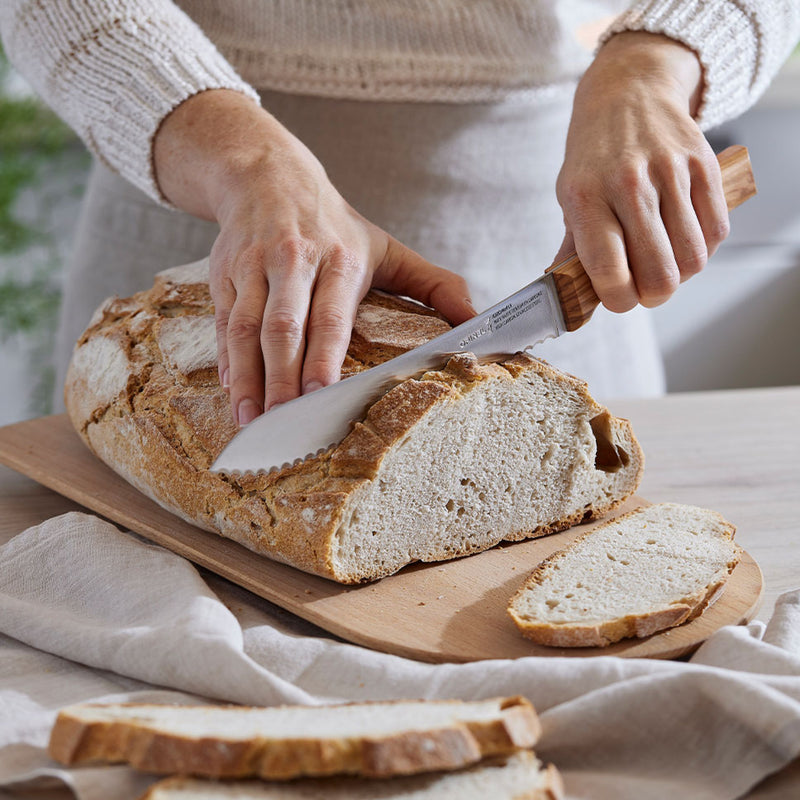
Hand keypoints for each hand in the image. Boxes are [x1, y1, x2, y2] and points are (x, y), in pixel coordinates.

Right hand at [153, 90, 473, 424]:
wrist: (268, 176)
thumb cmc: (334, 225)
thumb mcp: (388, 247)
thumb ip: (434, 285)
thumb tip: (476, 320)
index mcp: (339, 260)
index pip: (330, 317)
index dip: (321, 358)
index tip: (319, 397)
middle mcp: (293, 262)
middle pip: (282, 328)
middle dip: (281, 380)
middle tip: (283, 425)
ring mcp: (253, 268)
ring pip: (245, 329)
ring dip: (247, 378)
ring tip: (251, 421)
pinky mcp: (224, 275)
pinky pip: (222, 323)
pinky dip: (226, 361)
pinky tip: (233, 392)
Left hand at [553, 31, 729, 311]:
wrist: (627, 93)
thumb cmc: (594, 157)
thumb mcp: (570, 199)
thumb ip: (573, 251)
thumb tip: (570, 302)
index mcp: (586, 198)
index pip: (610, 270)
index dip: (619, 300)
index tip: (620, 299)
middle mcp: (628, 184)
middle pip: (659, 273)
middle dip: (652, 295)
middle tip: (645, 290)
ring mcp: (670, 172)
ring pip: (692, 258)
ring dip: (679, 275)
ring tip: (664, 264)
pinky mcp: (703, 164)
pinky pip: (716, 231)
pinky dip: (703, 249)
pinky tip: (683, 242)